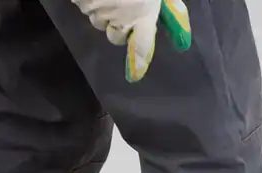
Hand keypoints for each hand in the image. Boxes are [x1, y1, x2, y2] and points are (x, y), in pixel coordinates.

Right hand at [73, 0, 191, 81]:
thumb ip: (168, 7)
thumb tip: (181, 37)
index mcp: (143, 15)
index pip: (141, 48)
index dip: (138, 61)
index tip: (135, 76)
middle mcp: (119, 18)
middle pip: (115, 37)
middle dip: (119, 29)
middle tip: (125, 11)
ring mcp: (96, 10)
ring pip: (97, 20)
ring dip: (103, 12)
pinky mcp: (79, 1)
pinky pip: (83, 5)